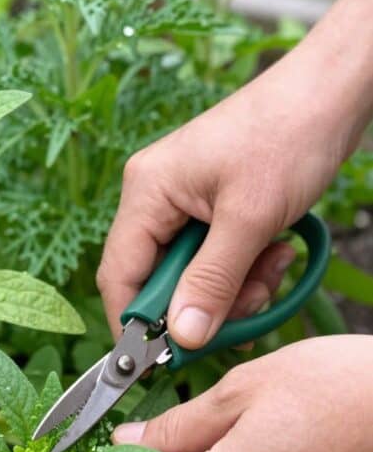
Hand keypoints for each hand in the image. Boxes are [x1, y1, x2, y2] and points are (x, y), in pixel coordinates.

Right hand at [97, 0, 372, 347]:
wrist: (331, 92)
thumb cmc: (288, 135)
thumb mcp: (250, 219)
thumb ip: (212, 282)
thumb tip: (182, 338)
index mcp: (147, 192)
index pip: (119, 275)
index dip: (135, 325)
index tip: (163, 360)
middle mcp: (156, 198)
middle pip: (158, 281)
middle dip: (204, 304)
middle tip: (246, 308)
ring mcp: (185, 202)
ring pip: (192, 276)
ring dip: (233, 289)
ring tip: (272, 269)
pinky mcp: (214, 207)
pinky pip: (216, 259)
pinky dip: (245, 270)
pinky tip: (276, 254)